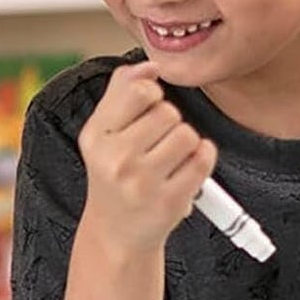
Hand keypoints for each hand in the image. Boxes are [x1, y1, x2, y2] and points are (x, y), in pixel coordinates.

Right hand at [76, 60, 217, 253]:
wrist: (116, 234)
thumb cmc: (114, 175)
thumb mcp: (104, 132)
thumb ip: (121, 90)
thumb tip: (150, 66)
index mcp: (96, 136)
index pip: (140, 91)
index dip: (152, 97)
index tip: (147, 112)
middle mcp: (115, 160)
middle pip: (168, 112)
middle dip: (169, 124)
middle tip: (155, 145)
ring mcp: (142, 184)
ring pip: (188, 135)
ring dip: (186, 144)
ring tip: (168, 160)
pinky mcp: (169, 202)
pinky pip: (203, 160)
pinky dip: (202, 160)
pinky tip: (184, 170)